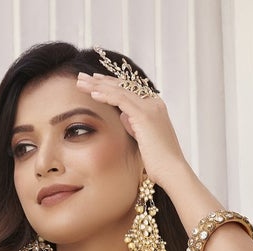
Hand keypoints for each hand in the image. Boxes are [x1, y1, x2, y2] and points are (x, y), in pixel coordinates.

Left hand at [74, 69, 188, 188]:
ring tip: (81, 81)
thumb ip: (134, 125)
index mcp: (155, 107)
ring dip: (98, 85)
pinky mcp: (144, 115)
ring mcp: (150, 107)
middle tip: (82, 76)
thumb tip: (123, 116)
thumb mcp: (144, 140)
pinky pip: (121, 99)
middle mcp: (153, 102)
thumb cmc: (159, 163)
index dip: (110, 84)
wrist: (172, 172)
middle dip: (100, 80)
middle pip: (122, 85)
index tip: (95, 82)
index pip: (129, 89)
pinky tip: (92, 93)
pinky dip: (106, 95)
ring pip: (119, 89)